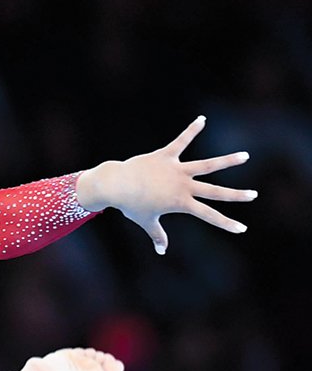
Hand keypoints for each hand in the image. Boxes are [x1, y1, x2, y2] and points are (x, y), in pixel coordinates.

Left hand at [76, 116, 257, 254]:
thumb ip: (157, 235)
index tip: (242, 228)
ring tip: (244, 156)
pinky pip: (181, 141)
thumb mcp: (145, 221)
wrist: (116, 185)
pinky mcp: (166, 155)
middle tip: (254, 195)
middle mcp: (183, 186)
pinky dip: (191, 130)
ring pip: (206, 165)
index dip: (226, 223)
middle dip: (236, 195)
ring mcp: (176, 170)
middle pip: (215, 191)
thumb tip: (161, 251)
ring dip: (227, 160)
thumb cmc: (130, 205)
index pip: (209, 215)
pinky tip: (202, 119)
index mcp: (180, 203)